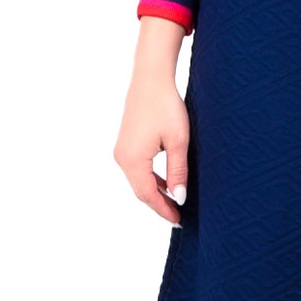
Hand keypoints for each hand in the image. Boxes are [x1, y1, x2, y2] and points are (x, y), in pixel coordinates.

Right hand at [114, 70, 189, 223]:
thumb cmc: (166, 106)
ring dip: (155, 192)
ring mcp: (121, 150)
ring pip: (138, 180)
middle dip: (159, 204)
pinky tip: (165, 183)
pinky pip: (137, 169)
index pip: (148, 195)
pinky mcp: (125, 143)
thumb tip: (179, 198)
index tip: (179, 221)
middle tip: (178, 217)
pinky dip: (151, 179)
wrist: (151, 79)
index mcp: (133, 160)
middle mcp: (122, 157)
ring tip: (174, 203)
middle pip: (140, 190)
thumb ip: (178, 172)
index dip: (163, 210)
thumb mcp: (178, 142)